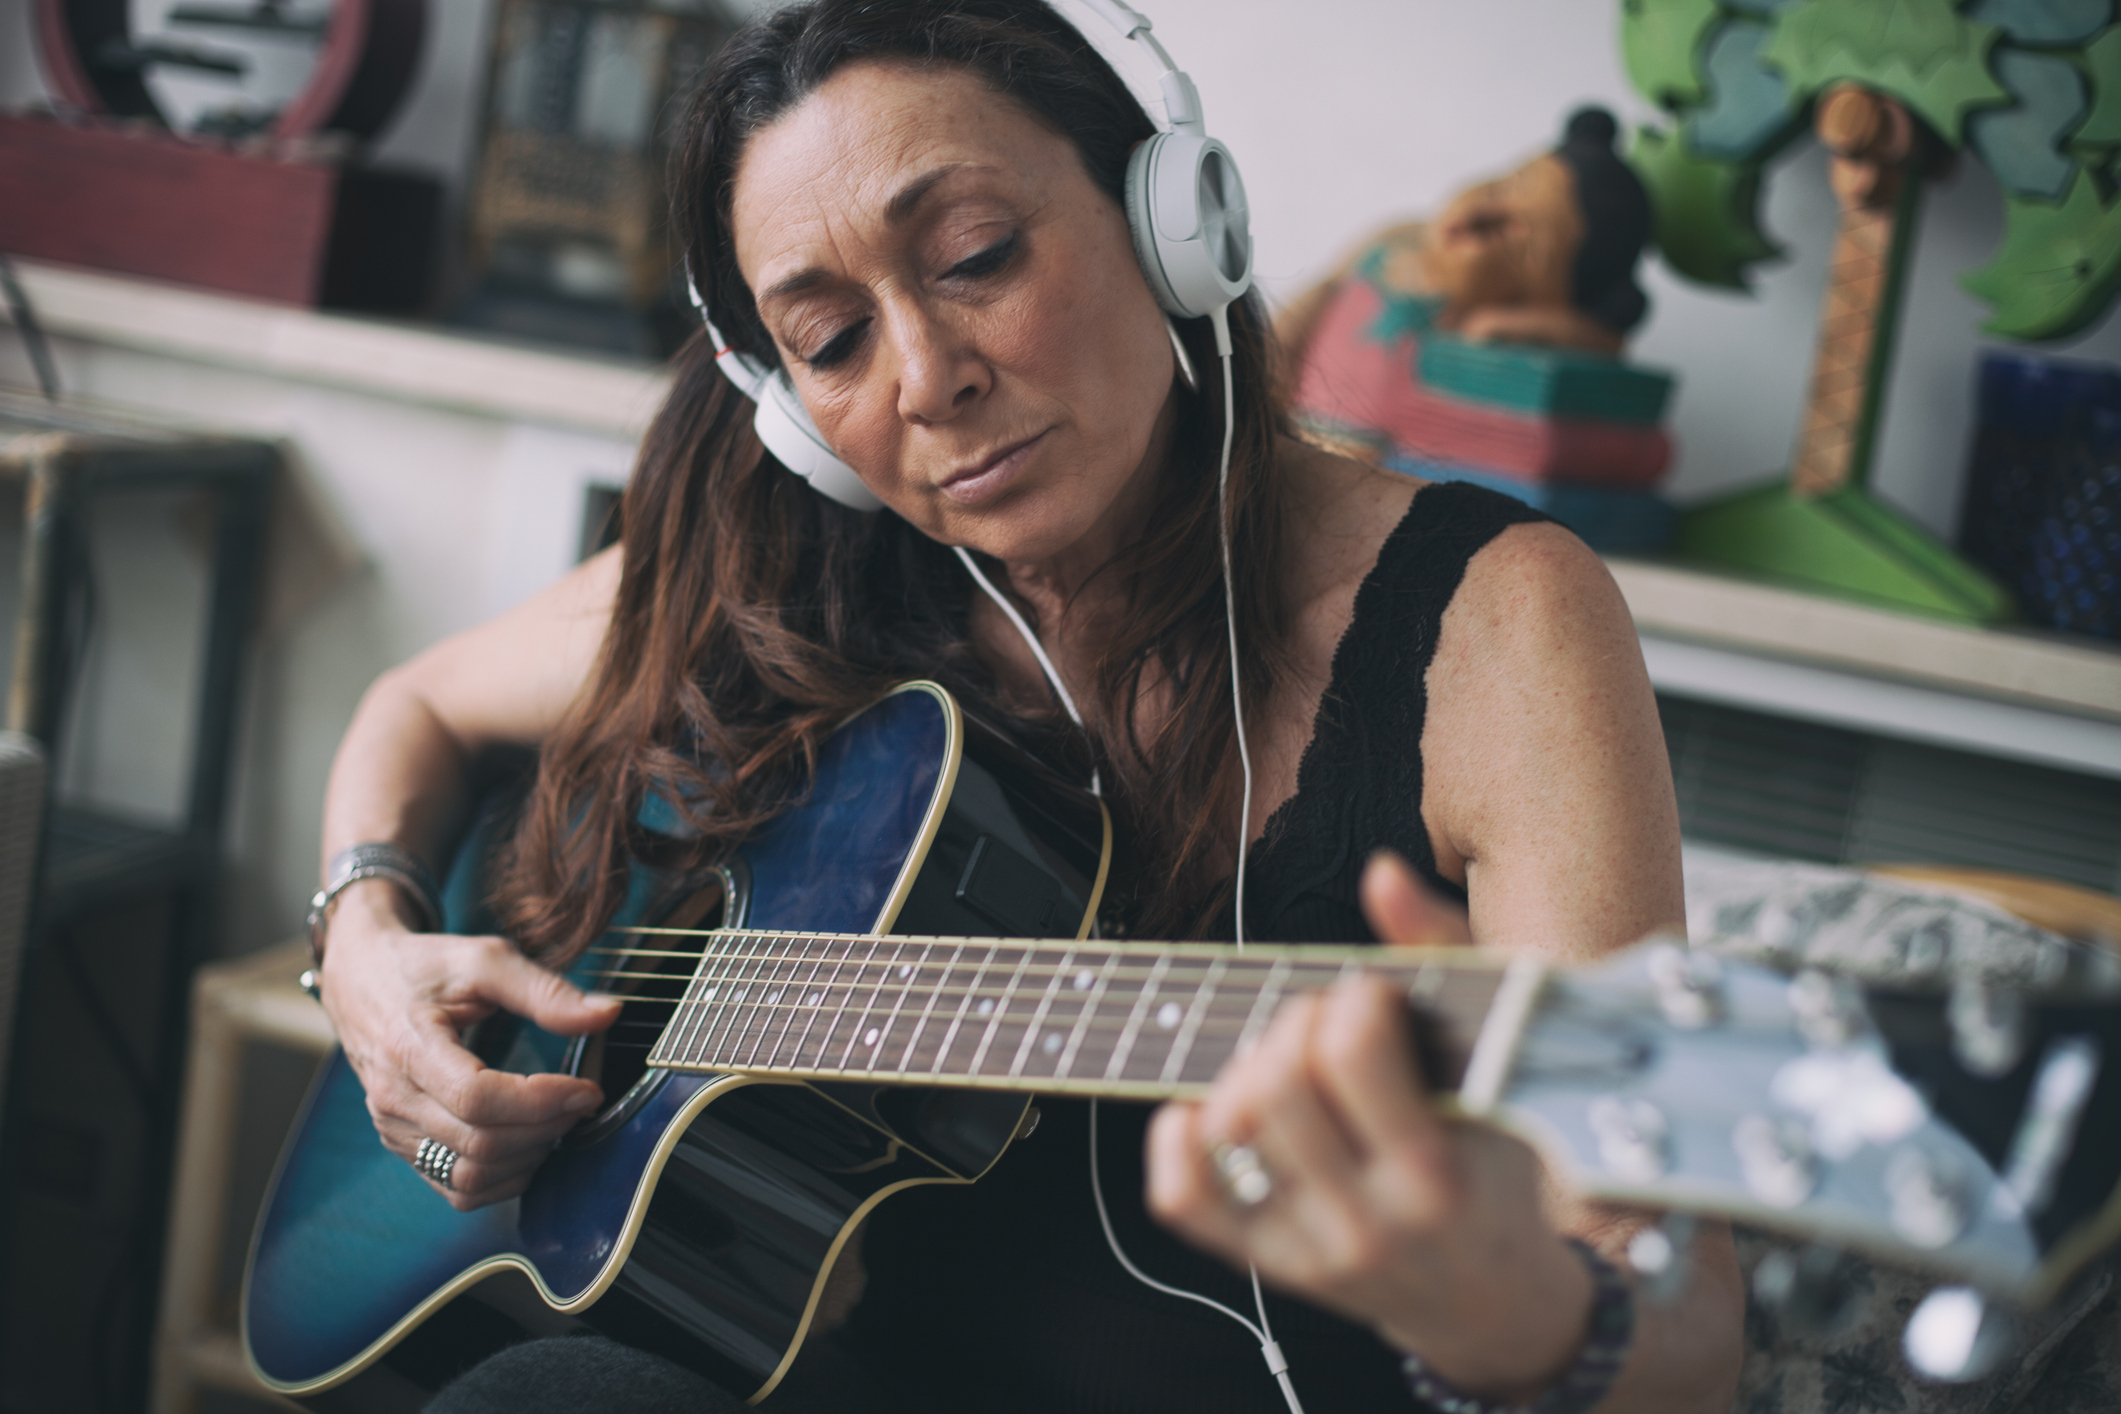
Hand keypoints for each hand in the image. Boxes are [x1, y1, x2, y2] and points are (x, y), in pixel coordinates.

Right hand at [318, 880, 620, 1210]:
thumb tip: (609, 1015)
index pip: (477, 1098)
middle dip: (546, 1128)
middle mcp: (394, 1097)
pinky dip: (501, 1178)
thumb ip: (546, 991)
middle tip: (581, 1100)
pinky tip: (529, 1144)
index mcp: (409, 1047)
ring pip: (469, 1176)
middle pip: (479, 1143)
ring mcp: (393, 1127)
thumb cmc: (424, 966)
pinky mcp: (401, 1144)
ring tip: (558, 1120)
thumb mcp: (485, 959)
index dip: (541, 1101)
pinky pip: (455, 1187)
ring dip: (528, 1158)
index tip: (587, 1087)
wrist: (360, 979)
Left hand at [1145, 852, 1590, 1401]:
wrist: (1491, 1297)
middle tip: (1328, 1026)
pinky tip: (1211, 1102)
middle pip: (1276, 1084)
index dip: (1353, 998)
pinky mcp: (1266, 1265)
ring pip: (1225, 1129)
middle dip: (1296, 1025)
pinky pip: (1184, 1200)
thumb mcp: (1503, 1064)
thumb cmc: (1499, 1160)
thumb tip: (1380, 873)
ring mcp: (1308, 1250)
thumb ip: (1443, 956)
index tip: (1374, 997)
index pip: (1352, 1053)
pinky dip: (1176, 1138)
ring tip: (1289, 1061)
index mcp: (1437, 1173)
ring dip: (1245, 1068)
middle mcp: (1368, 1221)